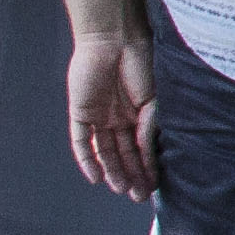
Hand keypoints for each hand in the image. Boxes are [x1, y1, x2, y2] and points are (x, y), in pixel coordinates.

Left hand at [65, 26, 159, 198]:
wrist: (115, 39)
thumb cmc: (141, 62)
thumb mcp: (154, 101)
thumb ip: (149, 129)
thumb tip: (148, 156)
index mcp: (138, 113)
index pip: (141, 147)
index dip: (147, 167)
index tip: (155, 185)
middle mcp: (118, 117)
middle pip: (123, 153)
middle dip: (132, 175)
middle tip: (139, 195)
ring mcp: (98, 116)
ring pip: (105, 151)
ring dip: (113, 171)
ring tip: (123, 189)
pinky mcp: (80, 112)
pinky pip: (82, 141)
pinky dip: (87, 159)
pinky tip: (95, 177)